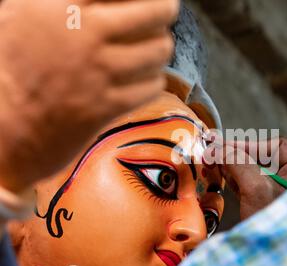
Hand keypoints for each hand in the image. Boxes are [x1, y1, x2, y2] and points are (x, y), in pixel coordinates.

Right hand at [0, 0, 178, 192]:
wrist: (3, 126)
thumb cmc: (8, 68)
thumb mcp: (19, 13)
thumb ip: (59, 0)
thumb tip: (95, 0)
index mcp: (61, 6)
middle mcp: (85, 35)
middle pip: (154, 12)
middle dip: (165, 10)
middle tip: (164, 12)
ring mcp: (99, 72)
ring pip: (159, 51)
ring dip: (160, 48)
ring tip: (154, 48)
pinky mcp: (107, 106)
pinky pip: (152, 86)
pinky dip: (154, 80)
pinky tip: (144, 78)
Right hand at [208, 137, 286, 219]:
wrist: (279, 261)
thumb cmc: (279, 225)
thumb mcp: (257, 189)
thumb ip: (239, 163)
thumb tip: (219, 148)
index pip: (276, 147)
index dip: (248, 144)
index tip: (222, 145)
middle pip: (263, 158)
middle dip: (236, 154)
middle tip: (212, 152)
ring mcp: (279, 193)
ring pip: (253, 171)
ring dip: (232, 166)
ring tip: (212, 164)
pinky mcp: (266, 204)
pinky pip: (249, 185)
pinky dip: (234, 180)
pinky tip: (221, 177)